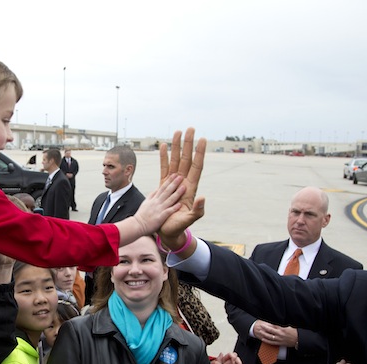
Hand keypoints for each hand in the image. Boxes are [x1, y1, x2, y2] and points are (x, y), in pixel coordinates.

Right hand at [130, 174, 185, 235]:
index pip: (162, 188)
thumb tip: (156, 189)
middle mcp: (156, 203)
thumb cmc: (141, 216)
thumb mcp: (145, 203)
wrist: (136, 226)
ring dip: (177, 193)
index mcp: (153, 199)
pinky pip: (168, 212)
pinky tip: (180, 204)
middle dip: (174, 183)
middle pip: (166, 191)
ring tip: (184, 187)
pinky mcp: (160, 217)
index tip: (174, 175)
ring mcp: (158, 209)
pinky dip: (174, 208)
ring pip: (169, 200)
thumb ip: (151, 196)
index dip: (168, 181)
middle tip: (181, 177)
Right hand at [157, 128, 205, 248]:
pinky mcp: (164, 185)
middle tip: (190, 128)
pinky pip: (164, 167)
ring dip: (177, 146)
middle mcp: (184, 182)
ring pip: (176, 160)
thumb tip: (203, 197)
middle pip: (187, 159)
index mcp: (191, 188)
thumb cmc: (179, 226)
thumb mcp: (190, 219)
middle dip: (189, 144)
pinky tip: (163, 146)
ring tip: (178, 132)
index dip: (200, 153)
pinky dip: (164, 157)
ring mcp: (174, 182)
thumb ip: (198, 210)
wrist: (169, 231)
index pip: (197, 166)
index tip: (203, 139)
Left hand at [253, 320, 296, 346]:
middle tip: (260, 326)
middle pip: (270, 330)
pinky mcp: (280, 343)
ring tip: (260, 332)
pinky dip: (267, 341)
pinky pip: (272, 342)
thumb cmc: (295, 333)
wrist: (299, 340)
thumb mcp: (289, 327)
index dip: (269, 324)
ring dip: (264, 334)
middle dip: (265, 328)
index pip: (274, 326)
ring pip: (270, 337)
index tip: (264, 323)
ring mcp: (279, 339)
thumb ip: (283, 326)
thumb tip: (278, 325)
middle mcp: (280, 334)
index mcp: (282, 329)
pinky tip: (263, 339)